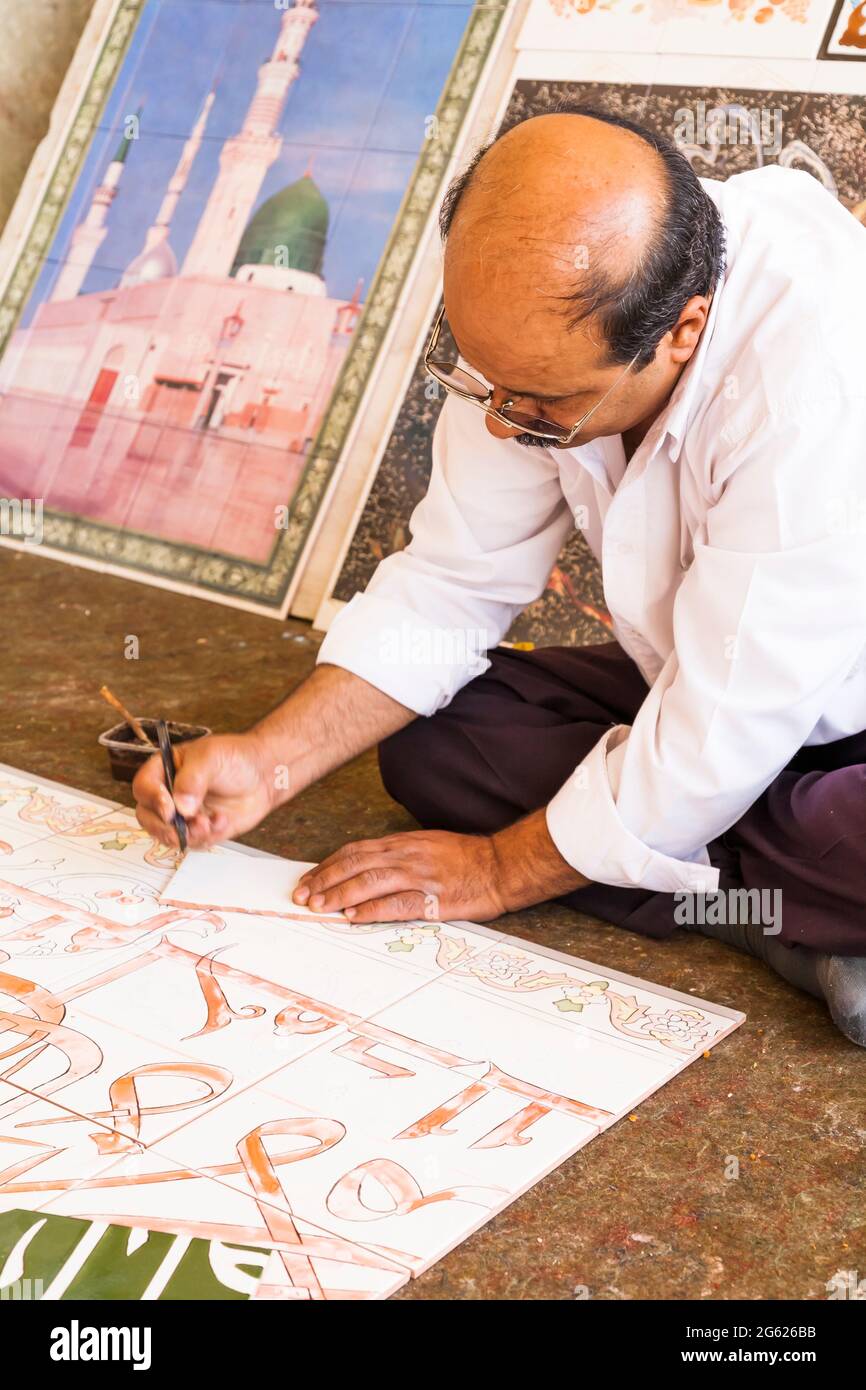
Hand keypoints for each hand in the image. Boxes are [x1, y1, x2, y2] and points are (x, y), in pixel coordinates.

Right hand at [133, 732, 274, 848]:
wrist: (263, 775)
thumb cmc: (235, 758)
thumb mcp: (211, 758)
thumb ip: (192, 779)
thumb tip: (180, 807)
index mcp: (164, 769)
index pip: (144, 787)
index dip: (153, 800)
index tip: (170, 810)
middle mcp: (169, 794)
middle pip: (147, 817)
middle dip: (165, 826)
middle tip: (185, 826)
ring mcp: (183, 815)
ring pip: (168, 835)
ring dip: (188, 834)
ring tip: (210, 822)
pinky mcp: (199, 830)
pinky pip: (192, 843)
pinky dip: (206, 837)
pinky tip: (222, 821)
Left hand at [292, 812, 586, 923]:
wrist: (502, 865)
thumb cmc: (467, 858)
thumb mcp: (428, 846)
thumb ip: (398, 856)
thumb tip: (367, 868)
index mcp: (404, 843)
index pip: (355, 851)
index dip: (328, 865)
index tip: (309, 878)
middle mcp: (406, 855)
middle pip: (355, 863)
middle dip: (324, 879)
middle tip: (302, 895)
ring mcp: (419, 875)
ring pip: (369, 881)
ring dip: (339, 895)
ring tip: (318, 907)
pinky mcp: (433, 898)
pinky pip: (396, 904)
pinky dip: (371, 910)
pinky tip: (352, 917)